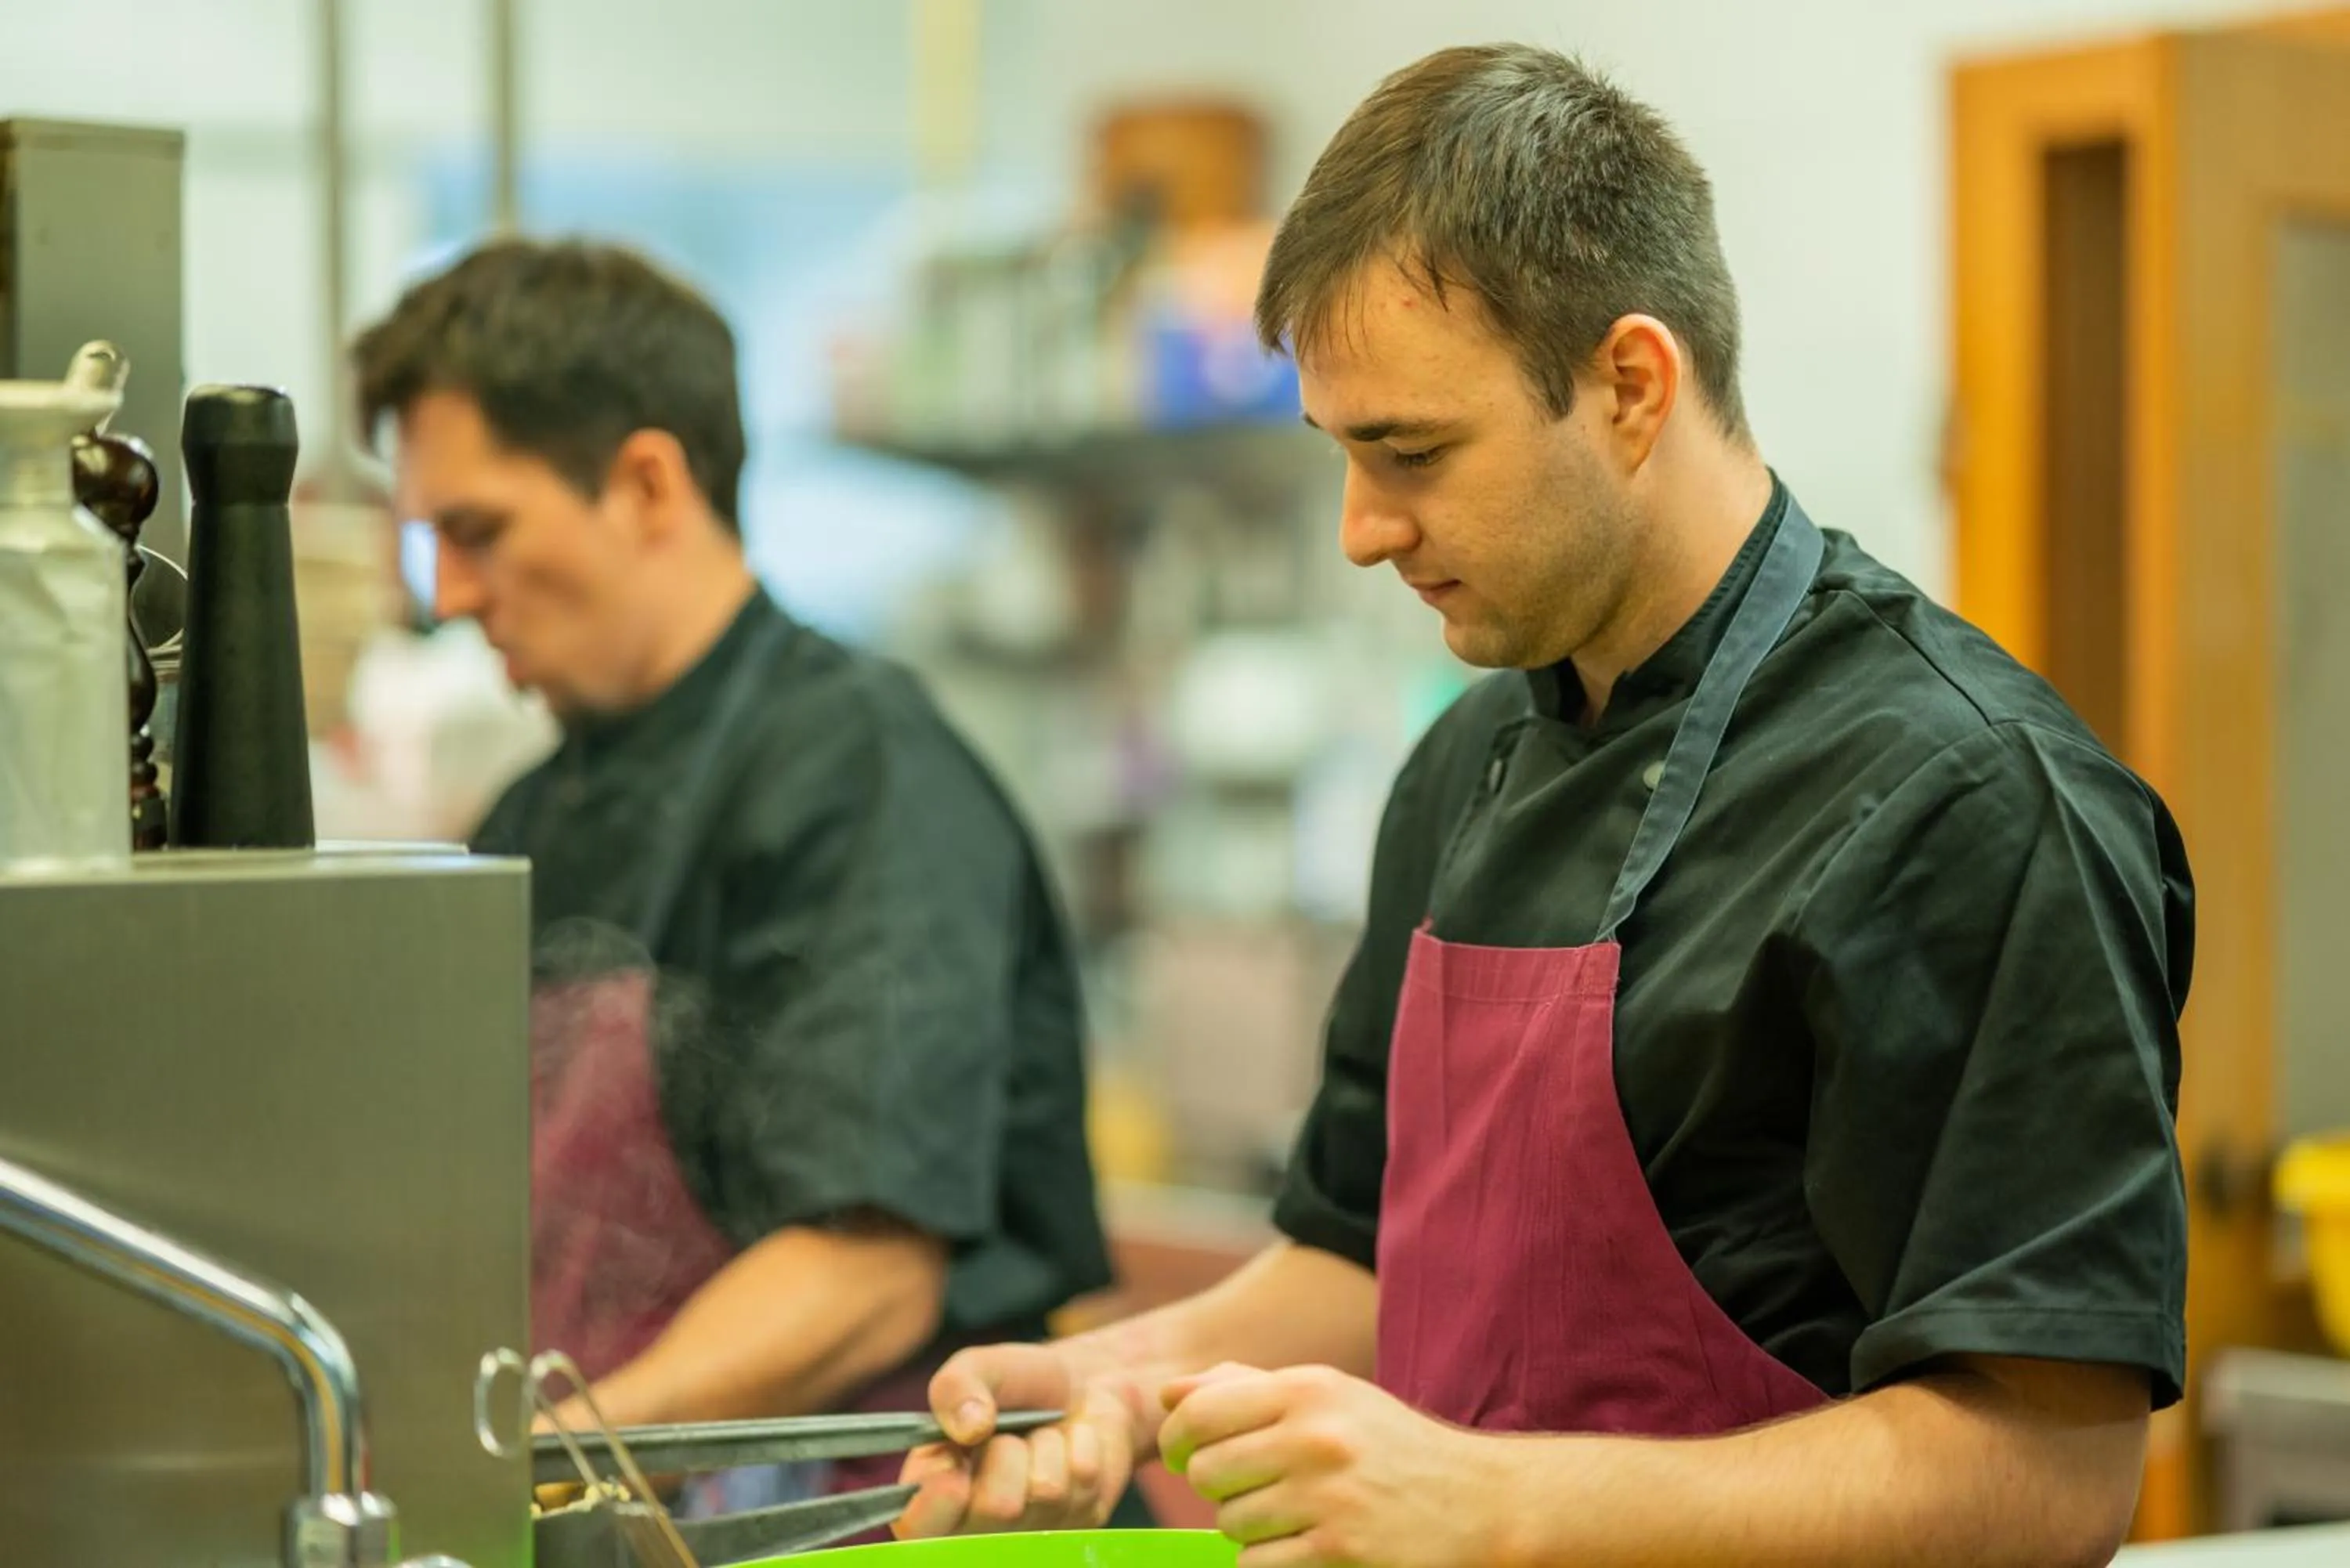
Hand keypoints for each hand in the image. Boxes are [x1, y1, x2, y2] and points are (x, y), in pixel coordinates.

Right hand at [894, 1341, 1143, 1536]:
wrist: (1084, 1385)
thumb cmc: (1019, 1382)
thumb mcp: (980, 1367)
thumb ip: (956, 1386)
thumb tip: (968, 1427)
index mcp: (934, 1489)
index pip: (918, 1527)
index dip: (935, 1504)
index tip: (953, 1468)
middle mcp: (978, 1522)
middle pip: (996, 1508)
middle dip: (1009, 1451)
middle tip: (1011, 1433)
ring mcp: (1030, 1531)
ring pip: (1045, 1493)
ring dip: (1049, 1446)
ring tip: (1043, 1435)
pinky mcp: (1076, 1526)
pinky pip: (1084, 1488)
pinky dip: (1082, 1449)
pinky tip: (1072, 1445)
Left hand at [1160, 1365, 1514, 1567]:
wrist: (1478, 1501)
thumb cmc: (1387, 1445)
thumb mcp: (1329, 1396)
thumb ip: (1245, 1388)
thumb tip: (1171, 1394)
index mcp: (1309, 1390)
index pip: (1199, 1414)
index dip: (1176, 1440)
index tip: (1183, 1455)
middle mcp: (1316, 1438)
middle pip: (1206, 1475)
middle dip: (1218, 1489)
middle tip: (1252, 1489)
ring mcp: (1329, 1498)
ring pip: (1230, 1525)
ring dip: (1248, 1529)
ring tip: (1293, 1515)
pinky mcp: (1340, 1552)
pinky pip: (1257, 1565)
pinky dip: (1271, 1561)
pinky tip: (1308, 1544)